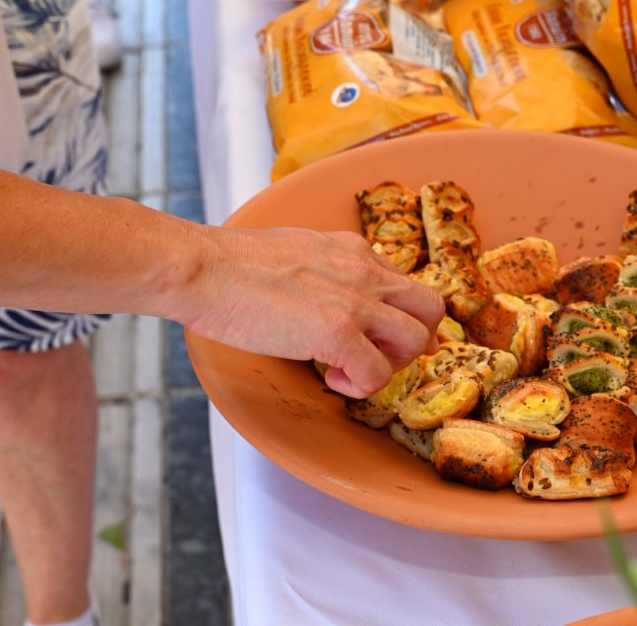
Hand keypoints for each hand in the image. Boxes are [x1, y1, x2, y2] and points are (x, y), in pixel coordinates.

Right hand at [187, 228, 443, 397]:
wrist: (205, 268)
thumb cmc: (232, 265)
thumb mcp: (297, 251)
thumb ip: (326, 270)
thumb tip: (330, 297)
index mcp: (354, 250)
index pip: (407, 285)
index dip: (401, 319)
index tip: (380, 339)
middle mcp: (365, 270)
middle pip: (431, 309)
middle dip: (410, 342)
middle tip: (373, 357)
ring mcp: (356, 300)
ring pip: (418, 340)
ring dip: (389, 365)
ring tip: (346, 368)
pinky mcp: (338, 331)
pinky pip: (378, 373)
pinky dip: (359, 385)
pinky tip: (328, 376)